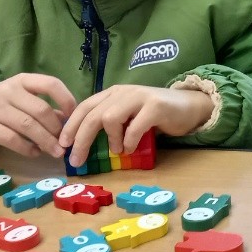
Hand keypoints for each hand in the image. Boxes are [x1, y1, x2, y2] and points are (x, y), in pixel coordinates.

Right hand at [0, 74, 77, 158]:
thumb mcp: (19, 98)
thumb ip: (42, 108)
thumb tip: (68, 123)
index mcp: (23, 81)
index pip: (51, 84)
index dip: (66, 99)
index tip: (74, 117)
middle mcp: (10, 91)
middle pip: (41, 110)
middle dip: (57, 129)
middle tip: (66, 144)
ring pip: (27, 125)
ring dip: (45, 141)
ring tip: (56, 152)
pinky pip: (11, 138)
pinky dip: (26, 148)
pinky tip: (35, 153)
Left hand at [59, 85, 214, 167]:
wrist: (190, 106)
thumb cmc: (156, 115)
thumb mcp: (129, 116)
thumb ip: (111, 123)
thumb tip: (84, 144)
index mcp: (113, 93)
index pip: (84, 107)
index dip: (70, 125)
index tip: (62, 145)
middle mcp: (123, 92)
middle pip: (92, 114)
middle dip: (80, 138)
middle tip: (76, 160)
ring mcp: (139, 97)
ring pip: (110, 117)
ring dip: (110, 139)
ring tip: (117, 150)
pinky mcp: (155, 107)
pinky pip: (134, 126)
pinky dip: (129, 141)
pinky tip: (131, 149)